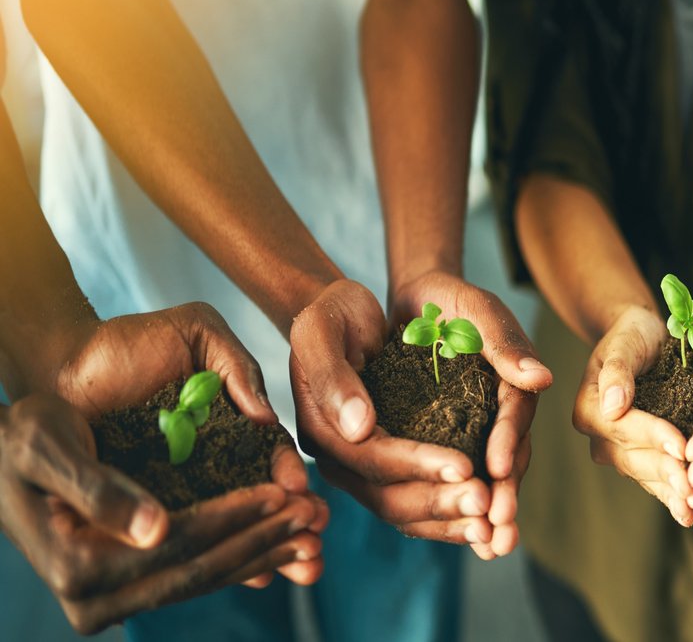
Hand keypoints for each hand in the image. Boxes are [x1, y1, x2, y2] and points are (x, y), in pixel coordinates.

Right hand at [0, 394, 321, 633]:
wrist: (3, 454)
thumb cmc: (23, 436)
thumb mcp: (47, 448)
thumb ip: (97, 489)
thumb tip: (156, 531)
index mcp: (77, 567)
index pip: (178, 546)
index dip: (236, 518)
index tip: (286, 492)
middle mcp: (94, 598)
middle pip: (199, 570)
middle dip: (264, 540)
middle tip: (317, 512)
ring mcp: (112, 600)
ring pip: (204, 578)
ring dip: (264, 553)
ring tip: (314, 528)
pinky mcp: (129, 588)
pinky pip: (196, 574)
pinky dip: (242, 555)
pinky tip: (283, 538)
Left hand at [50, 303, 326, 586]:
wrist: (61, 361)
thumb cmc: (128, 342)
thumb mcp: (197, 332)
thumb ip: (237, 365)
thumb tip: (267, 418)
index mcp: (232, 422)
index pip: (269, 454)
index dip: (288, 474)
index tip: (300, 490)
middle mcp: (213, 460)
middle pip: (260, 498)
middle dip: (293, 521)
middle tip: (315, 535)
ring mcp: (181, 488)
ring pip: (229, 524)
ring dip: (267, 545)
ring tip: (299, 566)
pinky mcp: (146, 507)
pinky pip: (182, 534)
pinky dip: (214, 555)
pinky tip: (249, 576)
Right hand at [291, 279, 486, 546]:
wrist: (341, 317)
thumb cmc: (332, 316)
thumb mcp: (320, 330)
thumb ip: (334, 376)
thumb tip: (361, 427)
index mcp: (321, 430)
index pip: (372, 459)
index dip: (419, 465)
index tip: (466, 467)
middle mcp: (340, 459)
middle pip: (390, 498)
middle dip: (442, 502)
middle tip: (489, 505)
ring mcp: (363, 470)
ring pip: (406, 511)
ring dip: (451, 520)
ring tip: (494, 524)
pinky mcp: (389, 467)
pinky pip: (418, 501)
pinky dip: (450, 517)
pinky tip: (485, 522)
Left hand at [388, 270, 551, 557]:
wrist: (418, 300)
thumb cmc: (451, 297)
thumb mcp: (479, 309)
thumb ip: (506, 342)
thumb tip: (540, 379)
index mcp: (514, 385)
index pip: (514, 416)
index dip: (507, 443)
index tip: (497, 470)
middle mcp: (500, 414)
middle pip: (507, 459)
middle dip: (504, 496)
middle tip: (501, 533)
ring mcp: (475, 431)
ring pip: (484, 477)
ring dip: (486, 513)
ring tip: (488, 547)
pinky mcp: (446, 441)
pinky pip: (455, 477)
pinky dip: (456, 505)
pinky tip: (457, 537)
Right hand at [573, 305, 692, 525]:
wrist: (643, 341)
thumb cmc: (634, 335)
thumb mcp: (626, 340)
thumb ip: (619, 370)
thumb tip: (613, 406)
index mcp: (589, 408)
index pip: (623, 427)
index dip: (653, 436)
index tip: (682, 445)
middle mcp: (598, 436)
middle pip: (634, 457)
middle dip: (666, 470)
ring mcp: (617, 452)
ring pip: (645, 475)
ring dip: (670, 491)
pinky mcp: (637, 460)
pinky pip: (654, 482)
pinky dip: (671, 497)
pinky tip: (690, 513)